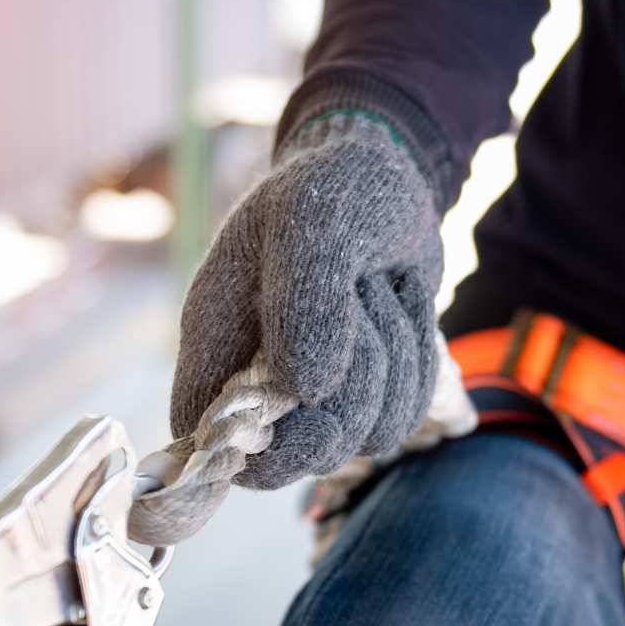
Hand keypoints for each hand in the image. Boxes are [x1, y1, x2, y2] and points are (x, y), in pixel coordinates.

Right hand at [171, 111, 442, 488]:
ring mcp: (315, 392)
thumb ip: (306, 301)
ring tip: (379, 290)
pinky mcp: (367, 391)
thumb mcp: (316, 223)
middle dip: (354, 386)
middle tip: (364, 301)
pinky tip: (401, 306)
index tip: (309, 393)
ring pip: (366, 435)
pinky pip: (405, 416)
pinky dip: (418, 362)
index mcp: (216, 337)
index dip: (256, 442)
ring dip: (395, 360)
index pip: (206, 435)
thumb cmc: (337, 187)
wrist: (388, 175)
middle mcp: (258, 377)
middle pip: (301, 451)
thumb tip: (308, 390)